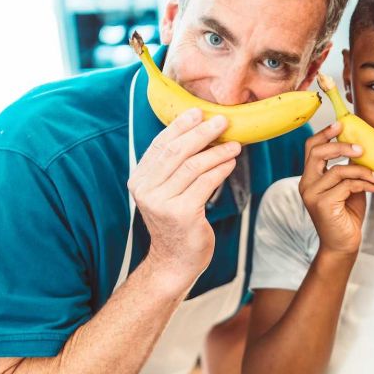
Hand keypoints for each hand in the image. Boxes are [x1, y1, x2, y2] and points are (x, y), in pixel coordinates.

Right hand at [127, 108, 240, 285]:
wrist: (175, 260)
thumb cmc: (176, 222)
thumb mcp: (167, 191)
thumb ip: (173, 166)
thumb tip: (198, 131)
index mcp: (139, 180)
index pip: (160, 145)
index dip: (179, 126)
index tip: (197, 112)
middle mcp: (145, 189)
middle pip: (176, 151)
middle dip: (201, 133)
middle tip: (222, 121)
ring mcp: (162, 202)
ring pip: (194, 165)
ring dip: (217, 151)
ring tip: (235, 144)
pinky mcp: (181, 213)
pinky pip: (205, 183)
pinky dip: (221, 169)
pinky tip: (231, 162)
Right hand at [299, 122, 373, 255]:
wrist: (343, 245)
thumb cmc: (346, 216)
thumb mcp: (347, 187)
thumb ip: (348, 169)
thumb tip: (359, 147)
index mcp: (310, 177)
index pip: (310, 148)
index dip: (324, 134)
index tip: (340, 124)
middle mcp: (306, 184)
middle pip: (318, 152)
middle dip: (341, 146)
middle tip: (362, 149)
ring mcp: (312, 194)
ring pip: (338, 170)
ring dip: (362, 171)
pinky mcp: (323, 204)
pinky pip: (346, 185)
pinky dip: (363, 184)